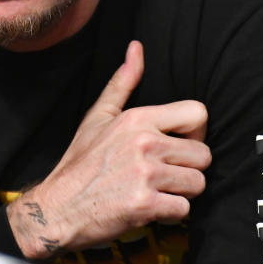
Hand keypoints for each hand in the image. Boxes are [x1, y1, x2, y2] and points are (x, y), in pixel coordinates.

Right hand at [6, 40, 210, 259]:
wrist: (58, 207)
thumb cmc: (81, 163)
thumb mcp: (98, 116)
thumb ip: (122, 82)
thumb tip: (136, 47)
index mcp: (137, 118)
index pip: (198, 113)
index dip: (197, 133)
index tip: (181, 145)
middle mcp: (144, 142)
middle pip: (204, 155)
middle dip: (189, 169)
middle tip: (164, 175)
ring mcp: (146, 174)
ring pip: (197, 184)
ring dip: (181, 193)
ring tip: (156, 191)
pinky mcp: (145, 205)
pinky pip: (183, 210)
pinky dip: (170, 215)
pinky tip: (150, 209)